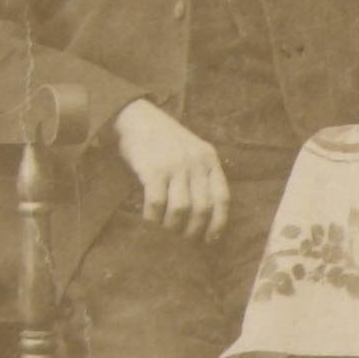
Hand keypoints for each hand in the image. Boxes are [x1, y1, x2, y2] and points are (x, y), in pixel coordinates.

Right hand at [111, 98, 230, 239]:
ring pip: (181, 209)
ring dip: (174, 228)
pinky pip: (157, 203)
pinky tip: (150, 223)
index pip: (223, 197)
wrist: (136, 116)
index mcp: (209, 158)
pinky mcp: (153, 169)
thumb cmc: (163, 138)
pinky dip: (154, 219)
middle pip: (203, 208)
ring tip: (167, 235)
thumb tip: (201, 214)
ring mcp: (175, 165)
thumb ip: (200, 173)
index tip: (211, 239)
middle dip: (195, 231)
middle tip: (185, 241)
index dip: (219, 222)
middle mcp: (196, 162)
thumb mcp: (191, 150)